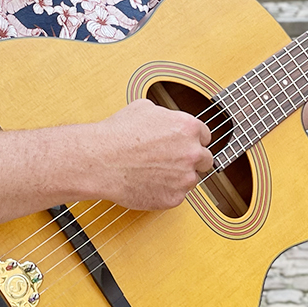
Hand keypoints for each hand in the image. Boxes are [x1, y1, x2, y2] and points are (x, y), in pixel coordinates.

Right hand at [85, 98, 212, 209]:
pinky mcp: (174, 198)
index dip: (193, 140)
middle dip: (192, 160)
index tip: (185, 145)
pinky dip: (165, 192)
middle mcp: (191, 153)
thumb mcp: (144, 108)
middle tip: (173, 161)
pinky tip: (148, 183)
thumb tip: (167, 119)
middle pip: (206, 160)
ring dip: (179, 177)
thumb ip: (165, 115)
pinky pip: (176, 196)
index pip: (205, 136)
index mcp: (188, 128)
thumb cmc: (118, 134)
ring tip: (155, 172)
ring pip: (191, 180)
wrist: (101, 160)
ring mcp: (184, 178)